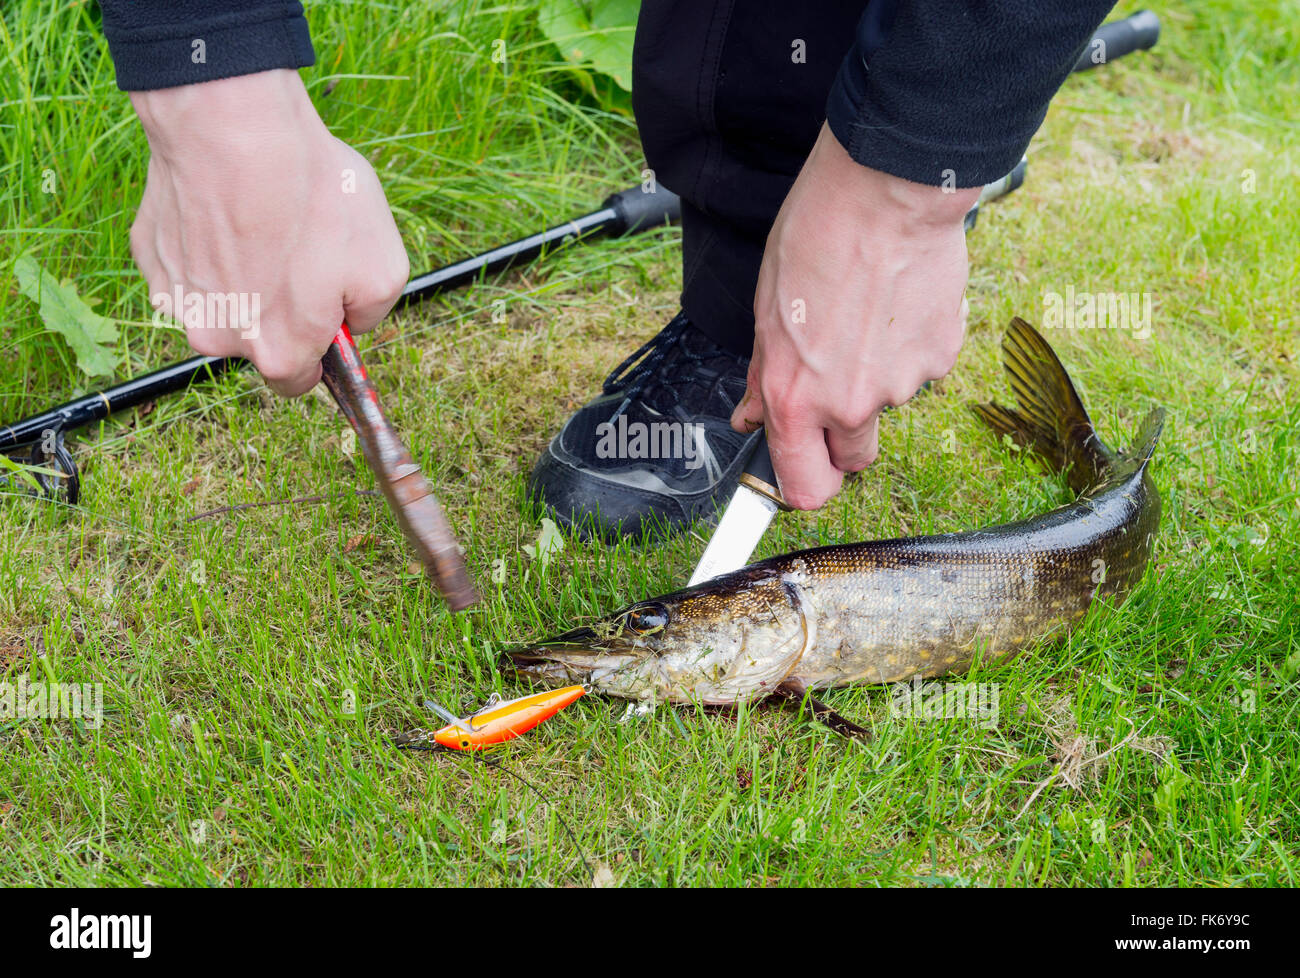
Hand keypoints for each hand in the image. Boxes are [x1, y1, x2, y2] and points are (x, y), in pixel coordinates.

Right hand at [129, 69, 408, 395]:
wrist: (237, 130)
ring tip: (264, 222)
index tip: (323, 317)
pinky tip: (228, 207)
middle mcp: (219, 341)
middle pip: (256, 340)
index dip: (315, 350)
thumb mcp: (384, 267)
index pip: (297, 381)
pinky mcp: (151, 256)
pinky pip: (189, 263)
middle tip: (298, 253)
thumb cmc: (315, 198)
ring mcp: (179, 299)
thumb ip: (372, 313)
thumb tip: (353, 321)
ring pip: (220, 301)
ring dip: (242, 274)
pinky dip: (208, 243)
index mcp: (280, 355)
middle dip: (278, 309)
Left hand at [731, 123, 980, 509]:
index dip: (801, 486)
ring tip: (862, 316)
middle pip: (853, 460)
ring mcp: (903, 386)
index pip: (805, 489)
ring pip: (886, 405)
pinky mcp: (940, 358)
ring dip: (874, 379)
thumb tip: (753, 415)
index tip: (798, 475)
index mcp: (797, 398)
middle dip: (840, 437)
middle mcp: (851, 405)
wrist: (887, 188)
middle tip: (832, 384)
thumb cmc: (818, 235)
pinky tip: (892, 303)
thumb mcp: (766, 310)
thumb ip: (763, 377)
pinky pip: (919, 370)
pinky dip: (906, 348)